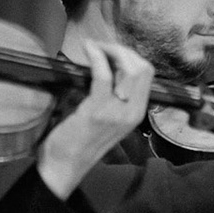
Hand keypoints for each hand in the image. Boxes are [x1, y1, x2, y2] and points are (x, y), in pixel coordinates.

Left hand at [36, 39, 154, 196]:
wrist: (66, 164)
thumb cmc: (81, 139)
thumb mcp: (108, 118)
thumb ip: (115, 97)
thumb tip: (109, 65)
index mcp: (136, 113)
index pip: (147, 74)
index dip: (130, 56)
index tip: (111, 52)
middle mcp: (132, 112)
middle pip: (143, 68)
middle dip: (122, 50)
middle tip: (102, 48)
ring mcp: (117, 112)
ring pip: (128, 68)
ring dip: (110, 50)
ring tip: (95, 47)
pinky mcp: (97, 111)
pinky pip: (103, 75)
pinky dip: (96, 56)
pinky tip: (88, 48)